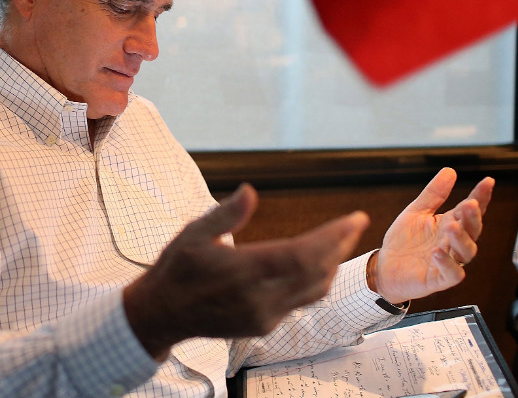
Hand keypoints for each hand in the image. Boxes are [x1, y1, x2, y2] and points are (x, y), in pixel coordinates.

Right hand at [123, 184, 369, 359]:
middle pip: (316, 273)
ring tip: (341, 240)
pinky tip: (316, 263)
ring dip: (331, 265)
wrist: (162, 314)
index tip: (354, 219)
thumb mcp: (192, 234)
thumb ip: (225, 215)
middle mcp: (258, 299)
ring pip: (313, 291)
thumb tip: (251, 191)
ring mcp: (263, 316)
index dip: (333, 238)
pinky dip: (315, 280)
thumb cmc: (176, 269)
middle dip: (339, 246)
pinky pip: (300, 302)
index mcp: (242, 272)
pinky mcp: (263, 326)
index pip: (302, 256)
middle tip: (355, 223)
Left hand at [373, 168, 494, 303]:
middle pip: (472, 231)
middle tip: (470, 203)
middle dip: (473, 218)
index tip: (488, 181)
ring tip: (451, 226)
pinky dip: (447, 264)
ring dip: (461, 239)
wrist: (384, 268)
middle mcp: (453, 243)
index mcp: (450, 224)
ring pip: (466, 252)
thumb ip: (433, 194)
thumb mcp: (416, 212)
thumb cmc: (404, 241)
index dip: (481, 197)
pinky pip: (451, 274)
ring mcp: (448, 261)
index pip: (470, 211)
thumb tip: (450, 170)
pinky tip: (437, 252)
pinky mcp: (438, 279)